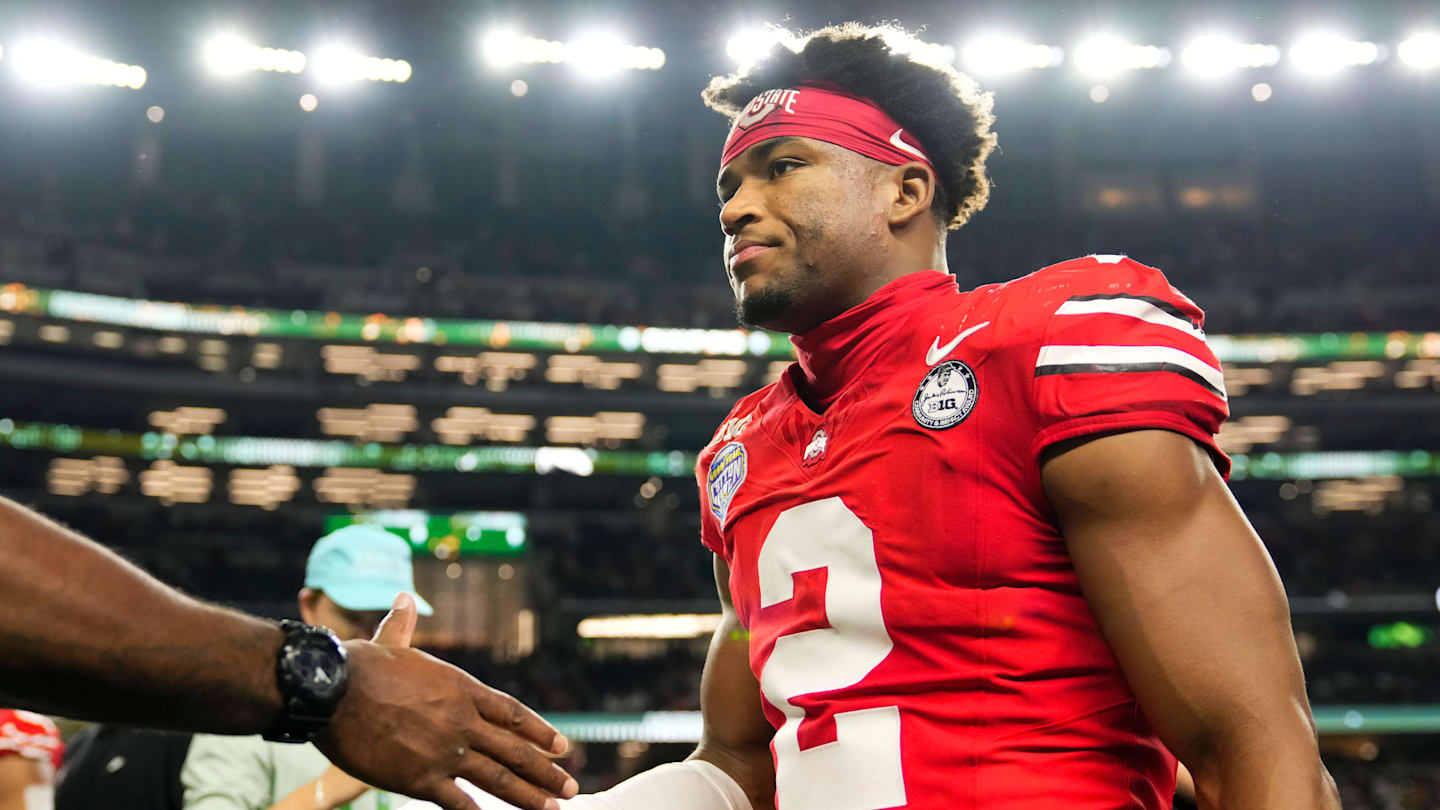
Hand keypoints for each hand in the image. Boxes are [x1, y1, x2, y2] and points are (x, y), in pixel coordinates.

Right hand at [313, 594, 577, 809]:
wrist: (333, 690)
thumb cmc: (360, 664)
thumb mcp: (391, 641)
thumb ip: (404, 624)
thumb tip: (404, 598)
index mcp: (461, 688)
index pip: (512, 713)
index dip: (539, 730)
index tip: (561, 746)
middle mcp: (462, 721)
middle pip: (515, 750)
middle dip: (545, 772)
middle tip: (570, 786)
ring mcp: (445, 752)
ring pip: (498, 778)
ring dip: (529, 796)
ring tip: (554, 807)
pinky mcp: (420, 779)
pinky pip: (459, 802)